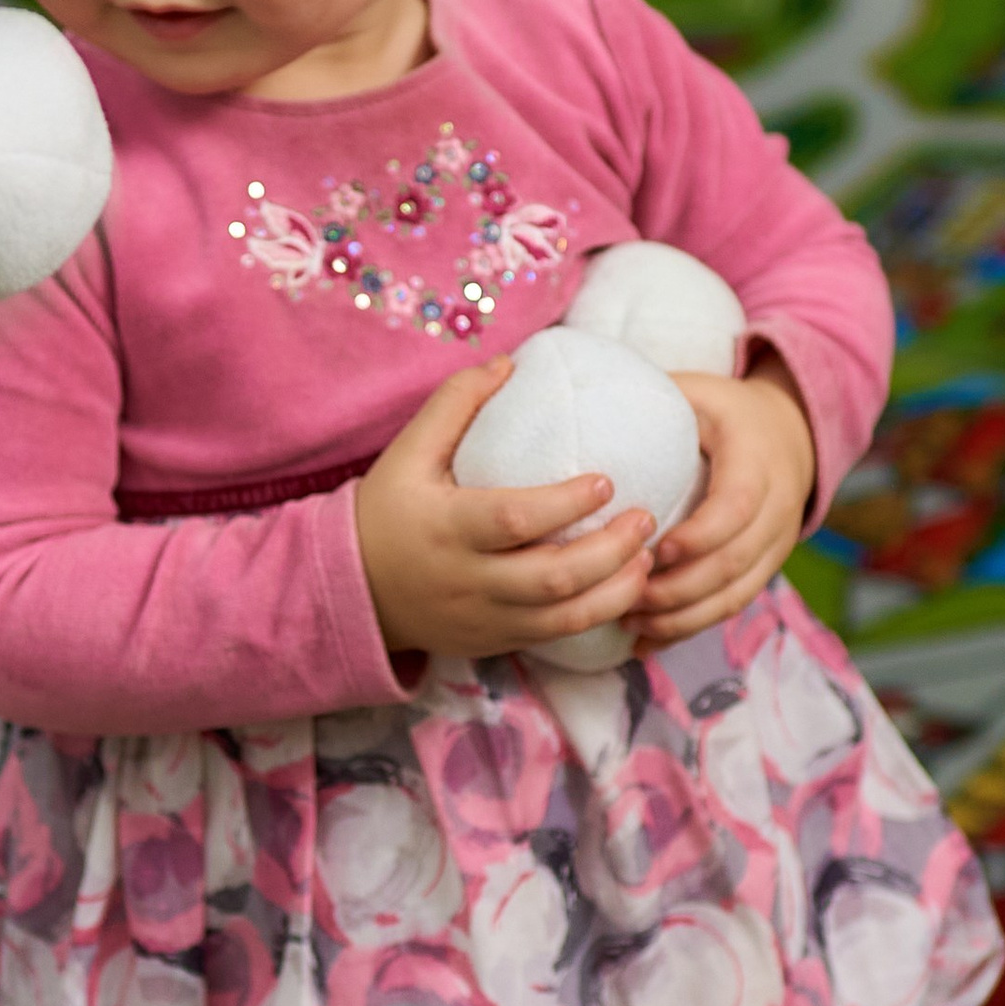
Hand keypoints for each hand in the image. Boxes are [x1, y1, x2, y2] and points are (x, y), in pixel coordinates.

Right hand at [356, 359, 658, 662]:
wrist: (355, 591)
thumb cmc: (387, 511)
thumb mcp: (407, 452)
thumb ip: (455, 403)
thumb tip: (510, 363)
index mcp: (447, 528)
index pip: (514, 520)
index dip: (565, 504)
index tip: (606, 480)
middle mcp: (468, 580)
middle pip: (551, 578)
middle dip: (610, 553)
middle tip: (646, 518)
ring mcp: (484, 619)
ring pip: (563, 618)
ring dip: (616, 590)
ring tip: (649, 557)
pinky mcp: (496, 642)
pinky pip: (556, 637)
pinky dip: (598, 616)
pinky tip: (626, 588)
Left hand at [633, 353, 815, 651]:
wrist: (790, 433)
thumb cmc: (724, 411)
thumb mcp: (696, 392)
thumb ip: (652, 397)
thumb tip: (580, 402)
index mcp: (758, 460)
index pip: (737, 507)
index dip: (699, 535)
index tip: (655, 550)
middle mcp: (777, 507)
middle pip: (734, 563)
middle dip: (680, 589)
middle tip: (626, 597)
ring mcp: (777, 543)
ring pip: (736, 595)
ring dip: (682, 617)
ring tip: (630, 623)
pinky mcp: (764, 567)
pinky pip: (732, 606)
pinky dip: (690, 627)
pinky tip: (648, 639)